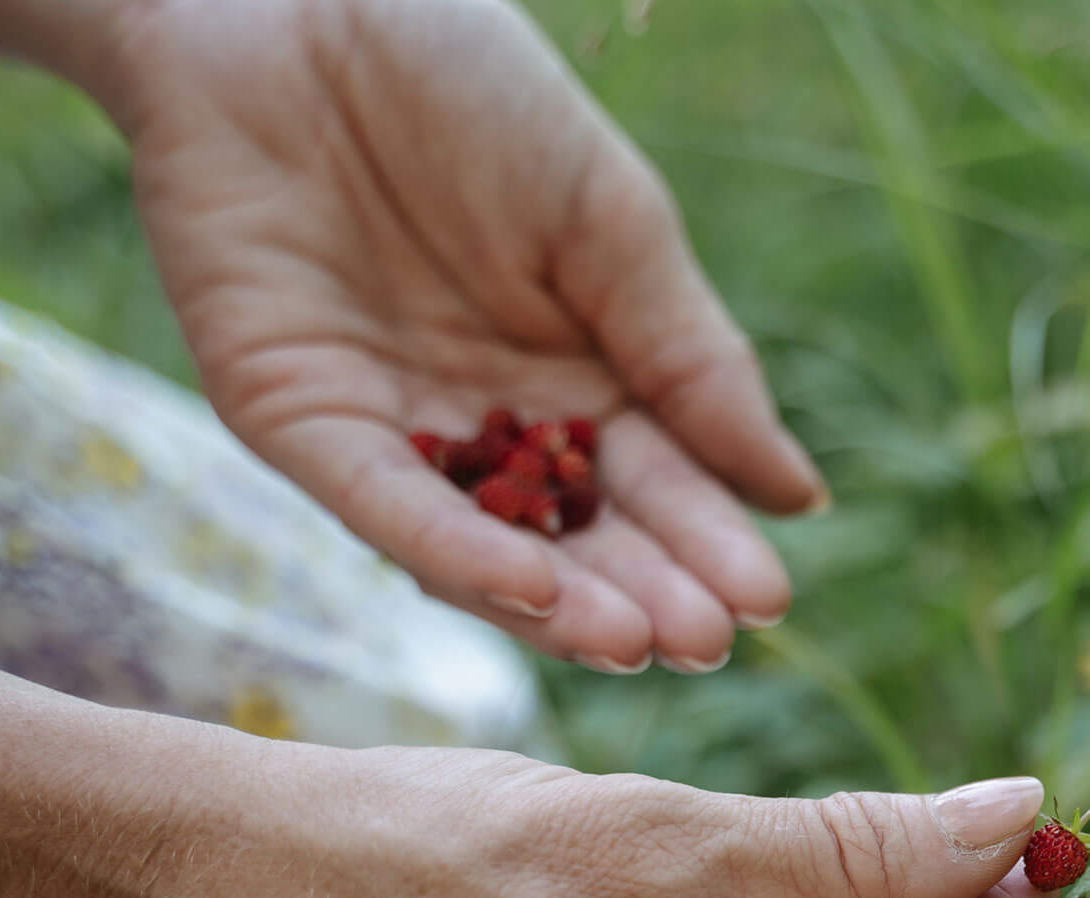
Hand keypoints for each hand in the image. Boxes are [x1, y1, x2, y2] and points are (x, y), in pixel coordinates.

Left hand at [106, 0, 825, 671]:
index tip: (766, 598)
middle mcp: (496, 423)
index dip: (710, 543)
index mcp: (584, 373)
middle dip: (646, 594)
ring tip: (638, 641)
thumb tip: (797, 496)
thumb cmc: (465, 86)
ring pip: (485, 548)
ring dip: (561, 604)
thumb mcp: (611, 221)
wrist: (292, 0)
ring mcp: (398, 432)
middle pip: (580, 537)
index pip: (659, 484)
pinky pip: (386, 504)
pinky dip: (458, 550)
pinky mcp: (302, 422)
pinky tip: (536, 589)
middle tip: (707, 640)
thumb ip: (695, 361)